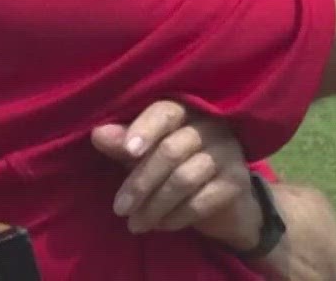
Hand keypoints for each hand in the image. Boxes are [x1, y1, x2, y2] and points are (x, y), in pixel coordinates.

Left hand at [90, 100, 257, 245]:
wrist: (225, 200)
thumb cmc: (175, 166)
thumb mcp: (145, 153)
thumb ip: (124, 143)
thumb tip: (98, 135)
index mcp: (184, 110)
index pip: (164, 112)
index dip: (144, 129)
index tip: (127, 151)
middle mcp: (210, 126)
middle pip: (169, 151)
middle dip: (140, 183)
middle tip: (120, 209)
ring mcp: (227, 153)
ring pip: (183, 179)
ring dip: (154, 206)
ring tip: (135, 224)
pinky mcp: (237, 183)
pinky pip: (201, 201)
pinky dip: (176, 216)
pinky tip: (160, 225)